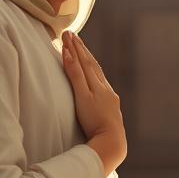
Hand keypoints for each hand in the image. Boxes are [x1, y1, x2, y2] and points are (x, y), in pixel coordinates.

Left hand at [62, 31, 126, 175]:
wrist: (113, 144)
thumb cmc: (108, 139)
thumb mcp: (105, 122)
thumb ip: (100, 112)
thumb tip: (97, 110)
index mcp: (108, 95)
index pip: (96, 72)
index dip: (87, 58)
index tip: (79, 46)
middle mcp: (104, 90)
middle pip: (91, 64)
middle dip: (81, 48)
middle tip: (71, 33)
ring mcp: (96, 92)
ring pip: (85, 66)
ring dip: (76, 49)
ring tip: (67, 36)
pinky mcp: (86, 98)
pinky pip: (78, 76)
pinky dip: (72, 62)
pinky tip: (65, 51)